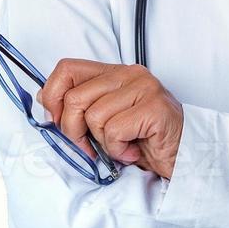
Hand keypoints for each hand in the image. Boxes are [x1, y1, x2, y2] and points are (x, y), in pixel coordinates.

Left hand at [40, 59, 185, 177]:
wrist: (183, 159)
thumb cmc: (142, 141)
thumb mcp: (103, 119)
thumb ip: (79, 106)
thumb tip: (44, 100)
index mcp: (114, 72)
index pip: (67, 68)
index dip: (52, 95)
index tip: (55, 119)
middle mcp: (130, 74)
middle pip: (74, 98)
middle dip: (73, 130)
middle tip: (89, 146)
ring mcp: (145, 89)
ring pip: (94, 117)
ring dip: (101, 142)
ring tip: (120, 146)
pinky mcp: (155, 109)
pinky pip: (114, 130)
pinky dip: (117, 149)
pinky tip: (133, 150)